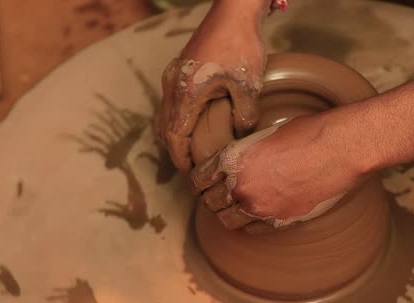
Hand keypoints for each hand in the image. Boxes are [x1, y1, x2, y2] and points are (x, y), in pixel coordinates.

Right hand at [159, 0, 268, 173]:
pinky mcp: (180, 69)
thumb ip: (244, 115)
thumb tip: (240, 133)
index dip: (181, 160)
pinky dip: (179, 120)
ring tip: (193, 152)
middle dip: (177, 152)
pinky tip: (194, 126)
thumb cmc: (239, 45)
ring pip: (167, 115)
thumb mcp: (247, 85)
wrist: (233, 11)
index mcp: (184, 93)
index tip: (191, 175)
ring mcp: (173, 76)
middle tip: (193, 169)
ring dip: (176, 136)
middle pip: (165, 129)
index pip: (174, 137)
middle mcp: (172, 86)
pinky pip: (172, 103)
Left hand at [190, 113, 365, 233]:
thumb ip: (245, 155)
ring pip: (227, 220)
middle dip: (212, 197)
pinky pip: (252, 229)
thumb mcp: (265, 136)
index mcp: (232, 159)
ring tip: (233, 207)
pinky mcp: (279, 220)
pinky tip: (254, 215)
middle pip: (210, 201)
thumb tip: (238, 166)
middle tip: (217, 194)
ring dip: (227, 213)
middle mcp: (240, 186)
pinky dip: (249, 224)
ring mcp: (259, 207)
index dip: (199, 181)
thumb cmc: (308, 134)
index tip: (203, 182)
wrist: (340, 149)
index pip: (200, 179)